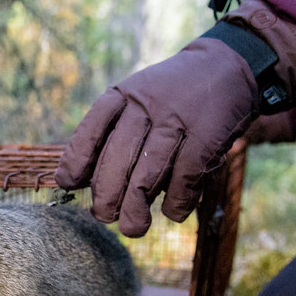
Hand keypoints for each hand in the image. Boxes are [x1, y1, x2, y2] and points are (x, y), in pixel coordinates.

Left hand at [56, 37, 259, 236]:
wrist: (227, 67)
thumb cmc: (169, 98)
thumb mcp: (136, 99)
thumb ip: (109, 132)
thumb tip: (74, 180)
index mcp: (122, 95)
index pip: (91, 130)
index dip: (76, 161)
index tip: (68, 185)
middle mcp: (146, 104)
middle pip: (116, 159)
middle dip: (106, 195)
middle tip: (103, 215)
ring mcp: (177, 119)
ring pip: (147, 174)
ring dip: (136, 209)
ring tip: (132, 227)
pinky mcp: (206, 136)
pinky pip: (184, 179)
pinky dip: (177, 203)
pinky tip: (172, 212)